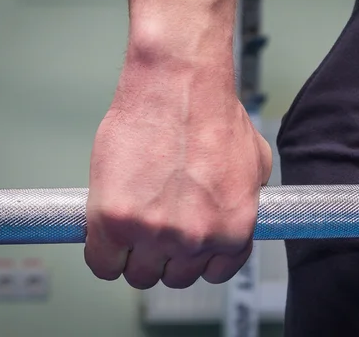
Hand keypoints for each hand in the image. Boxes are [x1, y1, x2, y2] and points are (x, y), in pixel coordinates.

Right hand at [83, 68, 271, 288]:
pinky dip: (103, 253)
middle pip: (174, 276)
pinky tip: (108, 231)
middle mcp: (196, 238)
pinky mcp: (114, 220)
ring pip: (138, 274)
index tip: (186, 247)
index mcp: (233, 230)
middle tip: (156, 227)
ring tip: (133, 223)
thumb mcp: (255, 162)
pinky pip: (103, 264)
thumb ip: (248, 200)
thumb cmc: (213, 113)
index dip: (198, 258)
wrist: (178, 82)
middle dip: (166, 255)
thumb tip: (236, 213)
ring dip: (133, 255)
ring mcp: (155, 232)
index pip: (215, 273)